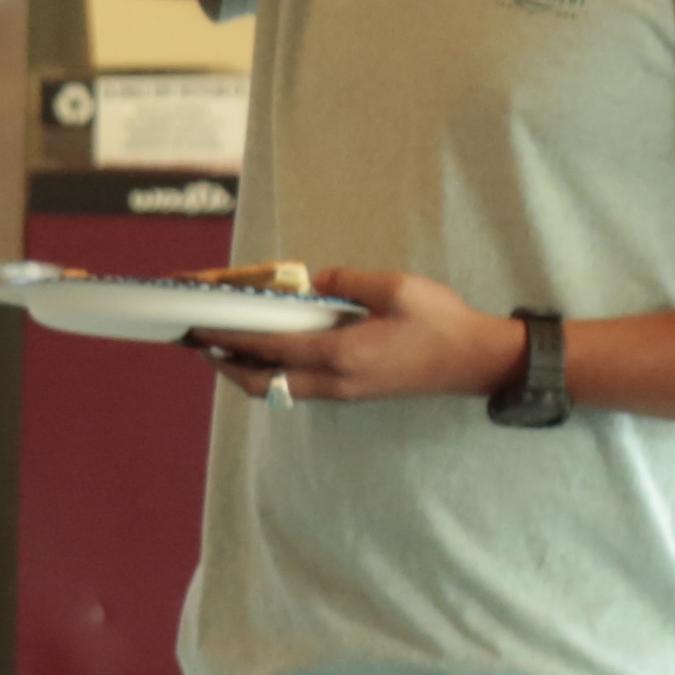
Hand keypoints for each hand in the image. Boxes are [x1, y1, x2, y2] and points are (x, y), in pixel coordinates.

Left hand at [195, 268, 521, 408]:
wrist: (474, 360)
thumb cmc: (440, 322)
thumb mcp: (397, 289)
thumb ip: (349, 282)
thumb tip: (313, 282)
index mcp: (342, 355)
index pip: (270, 349)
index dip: (231, 339)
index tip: (202, 328)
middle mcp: (335, 381)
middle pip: (262, 382)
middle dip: (226, 365)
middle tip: (201, 344)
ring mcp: (342, 392)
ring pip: (277, 391)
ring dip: (246, 372)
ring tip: (224, 349)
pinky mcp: (351, 393)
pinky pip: (297, 389)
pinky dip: (271, 375)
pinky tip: (266, 354)